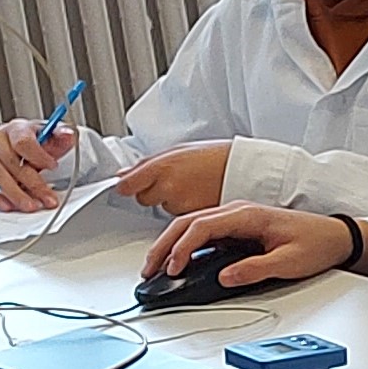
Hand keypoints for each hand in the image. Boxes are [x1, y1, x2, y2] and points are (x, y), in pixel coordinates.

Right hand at [0, 121, 72, 210]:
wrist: (21, 145)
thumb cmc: (36, 141)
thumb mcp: (52, 135)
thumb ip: (62, 135)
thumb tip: (68, 134)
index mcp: (16, 129)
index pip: (23, 142)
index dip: (38, 156)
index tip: (53, 167)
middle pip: (12, 163)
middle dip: (32, 184)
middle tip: (47, 198)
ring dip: (15, 194)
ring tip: (31, 206)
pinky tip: (9, 206)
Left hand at [113, 143, 232, 214]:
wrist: (244, 169)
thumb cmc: (214, 157)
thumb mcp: (178, 151)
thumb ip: (146, 165)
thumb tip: (123, 175)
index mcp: (162, 167)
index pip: (126, 185)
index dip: (128, 185)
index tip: (129, 185)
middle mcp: (168, 187)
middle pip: (143, 198)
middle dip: (153, 192)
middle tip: (173, 181)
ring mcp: (179, 204)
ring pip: (161, 208)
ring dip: (170, 200)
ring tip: (191, 187)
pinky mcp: (191, 216)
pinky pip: (178, 215)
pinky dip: (184, 208)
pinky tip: (197, 196)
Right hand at [146, 202, 356, 286]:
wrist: (336, 236)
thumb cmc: (318, 243)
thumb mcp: (290, 261)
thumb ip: (256, 269)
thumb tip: (225, 277)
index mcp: (248, 215)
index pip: (203, 225)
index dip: (182, 247)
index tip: (173, 269)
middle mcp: (238, 212)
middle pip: (188, 223)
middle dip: (164, 245)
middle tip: (149, 270)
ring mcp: (236, 219)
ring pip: (191, 226)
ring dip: (170, 245)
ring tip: (155, 268)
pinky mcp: (237, 229)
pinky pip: (202, 233)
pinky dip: (184, 246)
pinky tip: (176, 262)